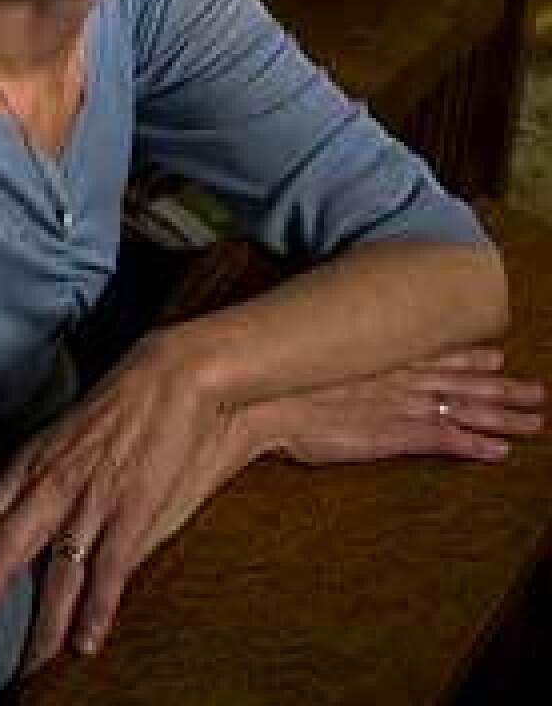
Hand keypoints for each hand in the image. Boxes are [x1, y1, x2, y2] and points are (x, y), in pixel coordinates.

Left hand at [0, 332, 253, 675]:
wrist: (171, 376)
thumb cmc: (119, 410)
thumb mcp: (66, 442)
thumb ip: (47, 487)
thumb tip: (32, 534)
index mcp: (32, 463)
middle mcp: (52, 481)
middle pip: (3, 548)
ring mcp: (93, 496)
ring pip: (56, 570)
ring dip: (40, 623)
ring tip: (25, 668)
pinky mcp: (134, 506)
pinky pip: (110, 567)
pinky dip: (98, 609)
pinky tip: (87, 643)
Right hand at [250, 345, 544, 465]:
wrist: (264, 397)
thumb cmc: (277, 375)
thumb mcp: (311, 350)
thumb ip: (333, 347)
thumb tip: (333, 337)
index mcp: (381, 355)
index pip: (436, 354)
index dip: (470, 356)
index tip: (497, 355)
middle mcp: (399, 376)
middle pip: (462, 382)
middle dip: (502, 389)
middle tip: (537, 394)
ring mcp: (399, 405)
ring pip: (465, 408)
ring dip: (502, 416)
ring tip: (533, 421)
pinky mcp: (394, 435)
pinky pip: (445, 441)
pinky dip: (475, 446)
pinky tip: (500, 453)